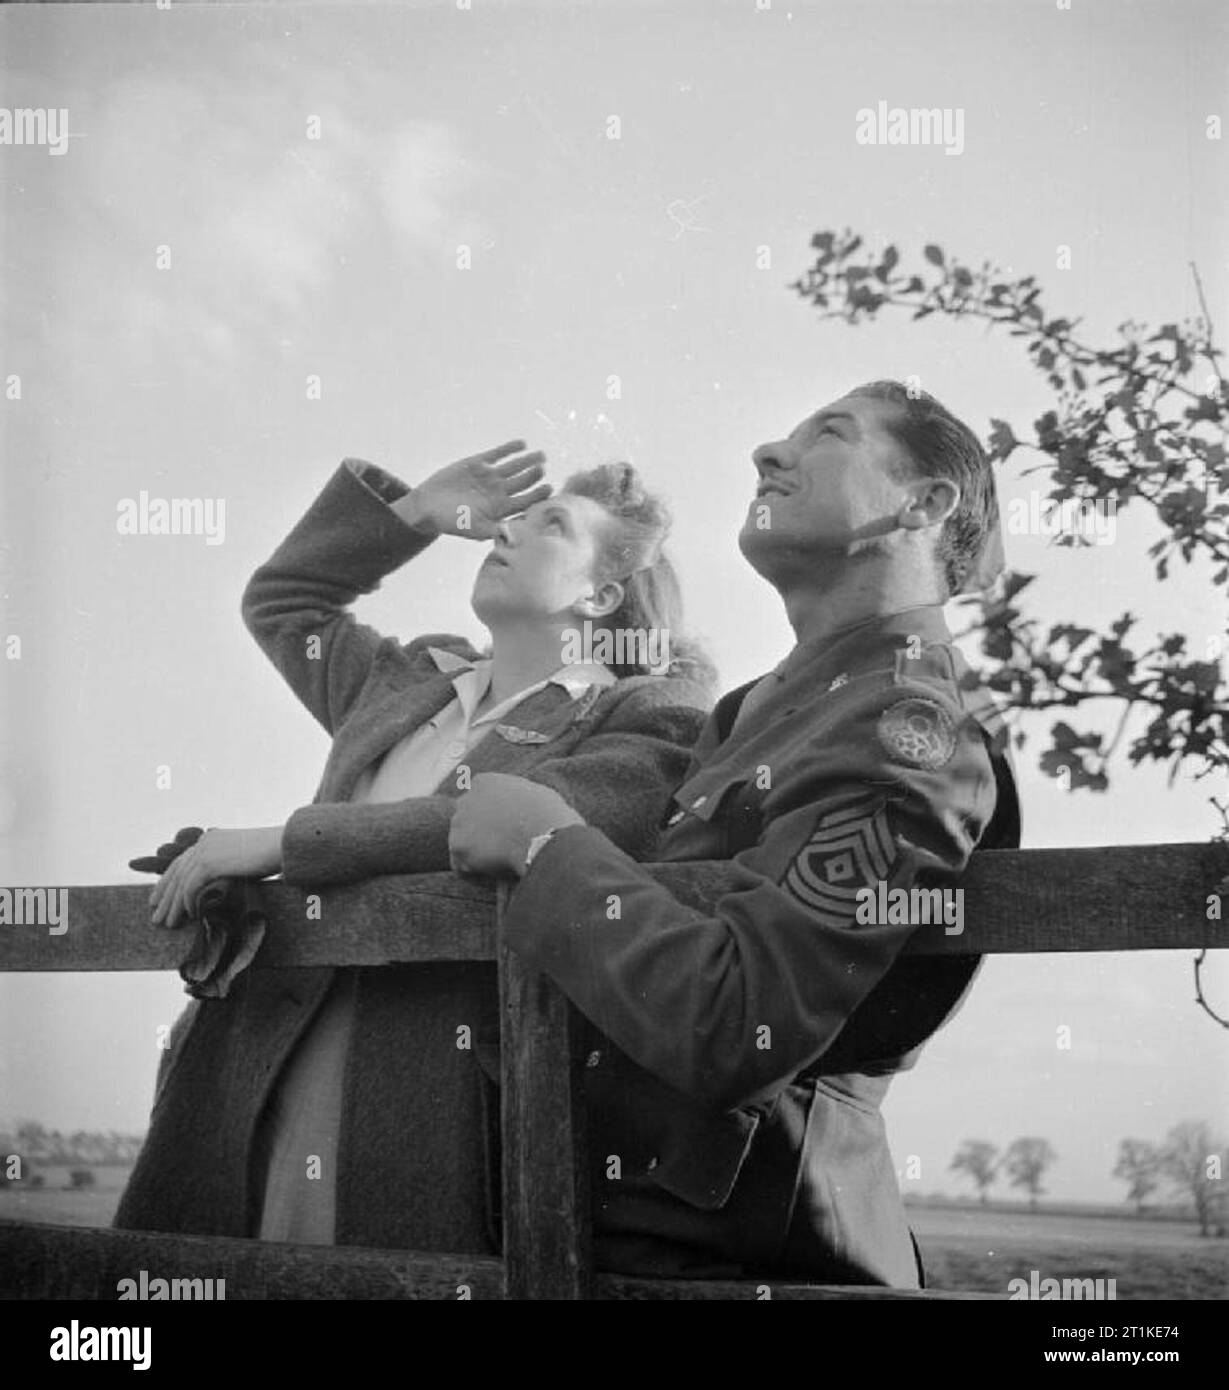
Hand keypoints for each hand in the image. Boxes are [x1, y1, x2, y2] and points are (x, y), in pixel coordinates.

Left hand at [148, 826, 283, 927]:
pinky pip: (191, 887)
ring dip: (173, 906)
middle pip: (176, 872)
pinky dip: (188, 903)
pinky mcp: (210, 862)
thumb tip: (216, 888)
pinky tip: (190, 916)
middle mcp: (204, 842)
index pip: (182, 862)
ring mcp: (206, 851)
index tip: (158, 899)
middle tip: (156, 917)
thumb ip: (226, 867)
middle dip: (164, 897)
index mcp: (211, 839)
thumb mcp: (243, 860)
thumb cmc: (273, 854)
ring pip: (181, 882)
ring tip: (168, 924)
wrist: (285, 845)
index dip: (167, 882)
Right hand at [392, 440, 549, 539]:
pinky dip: (509, 449)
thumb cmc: (451, 521)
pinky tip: (522, 444)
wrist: (428, 505)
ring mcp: (490, 476)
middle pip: (523, 482)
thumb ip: (494, 531)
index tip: (549, 489)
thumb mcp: (473, 529)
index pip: (525, 501)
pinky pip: (498, 454)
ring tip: (540, 455)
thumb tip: (512, 535)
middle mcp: (499, 492)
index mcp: (501, 509)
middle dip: (534, 475)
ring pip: (514, 467)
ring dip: (528, 461)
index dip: (538, 495)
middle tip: (543, 468)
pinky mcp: (479, 463)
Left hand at [449, 773, 583, 878]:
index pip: (479, 800)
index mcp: (485, 782)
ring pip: (463, 843)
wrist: (545, 837)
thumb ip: (518, 800)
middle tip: (499, 850)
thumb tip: (523, 812)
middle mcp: (467, 798)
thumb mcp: (537, 796)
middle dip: (480, 834)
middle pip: (466, 820)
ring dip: (479, 855)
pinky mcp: (458, 846)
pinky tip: (497, 875)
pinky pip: (462, 866)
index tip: (503, 831)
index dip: (491, 818)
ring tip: (502, 864)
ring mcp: (459, 821)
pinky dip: (477, 874)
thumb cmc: (552, 818)